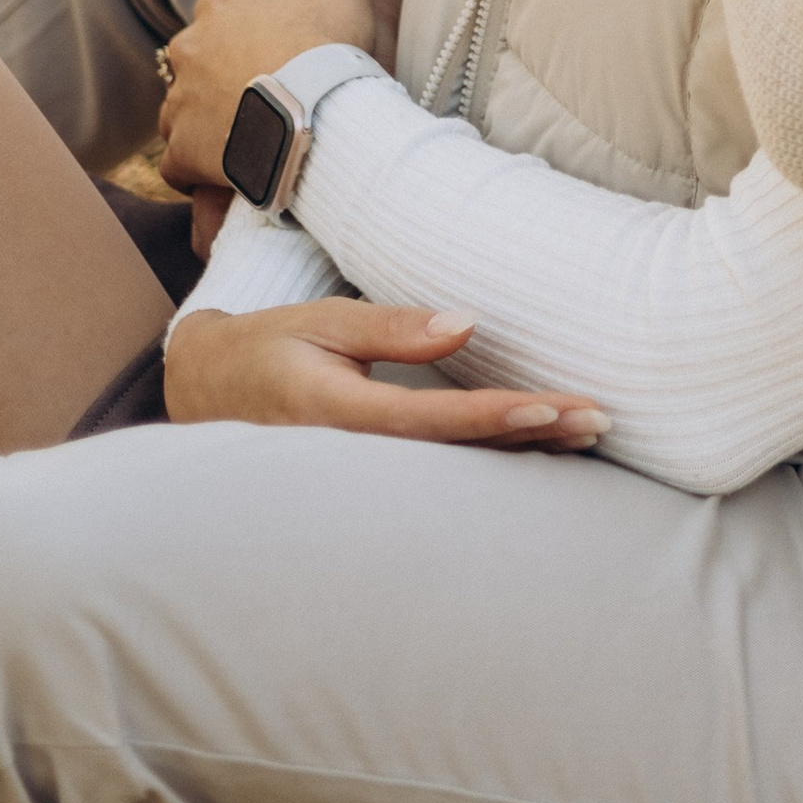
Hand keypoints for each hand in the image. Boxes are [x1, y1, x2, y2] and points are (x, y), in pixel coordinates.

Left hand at [157, 0, 390, 191]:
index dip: (258, 39)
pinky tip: (234, 170)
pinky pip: (179, 164)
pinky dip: (199, 169)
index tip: (289, 56)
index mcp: (219, 4)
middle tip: (275, 98)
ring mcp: (179, 103)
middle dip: (228, 81)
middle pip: (203, 66)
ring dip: (212, 124)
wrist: (318, 114)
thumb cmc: (329, 43)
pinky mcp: (181, 151)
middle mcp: (188, 49)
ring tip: (257, 136)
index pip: (226, 19)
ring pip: (186, 113)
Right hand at [163, 300, 610, 450]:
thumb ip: (391, 327)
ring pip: (452, 471)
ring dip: (520, 452)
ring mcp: (358, 479)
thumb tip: (466, 324)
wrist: (206, 393)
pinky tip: (536, 450)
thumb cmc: (268, 347)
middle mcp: (350, 458)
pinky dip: (489, 459)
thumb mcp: (321, 322)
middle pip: (454, 455)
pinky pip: (436, 474)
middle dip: (528, 438)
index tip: (550, 407)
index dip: (490, 417)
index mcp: (333, 413)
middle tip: (596, 421)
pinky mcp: (368, 481)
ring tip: (585, 435)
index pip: (427, 421)